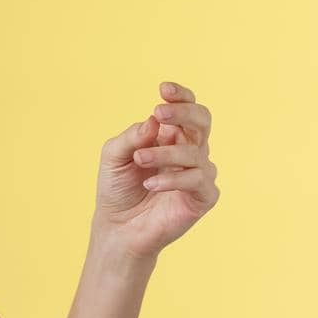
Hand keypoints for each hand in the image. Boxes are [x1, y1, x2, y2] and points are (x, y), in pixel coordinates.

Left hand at [92, 80, 220, 261]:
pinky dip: (173, 179)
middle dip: (183, 112)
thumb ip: (132, 136)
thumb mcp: (114, 156)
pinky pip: (197, 180)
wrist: (118, 228)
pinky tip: (150, 184)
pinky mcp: (204, 197)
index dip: (180, 96)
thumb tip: (154, 120)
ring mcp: (199, 173)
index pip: (186, 108)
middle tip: (159, 112)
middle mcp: (189, 150)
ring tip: (139, 159)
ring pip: (195, 152)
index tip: (163, 90)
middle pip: (202, 121)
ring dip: (165, 153)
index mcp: (170, 136)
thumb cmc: (117, 189)